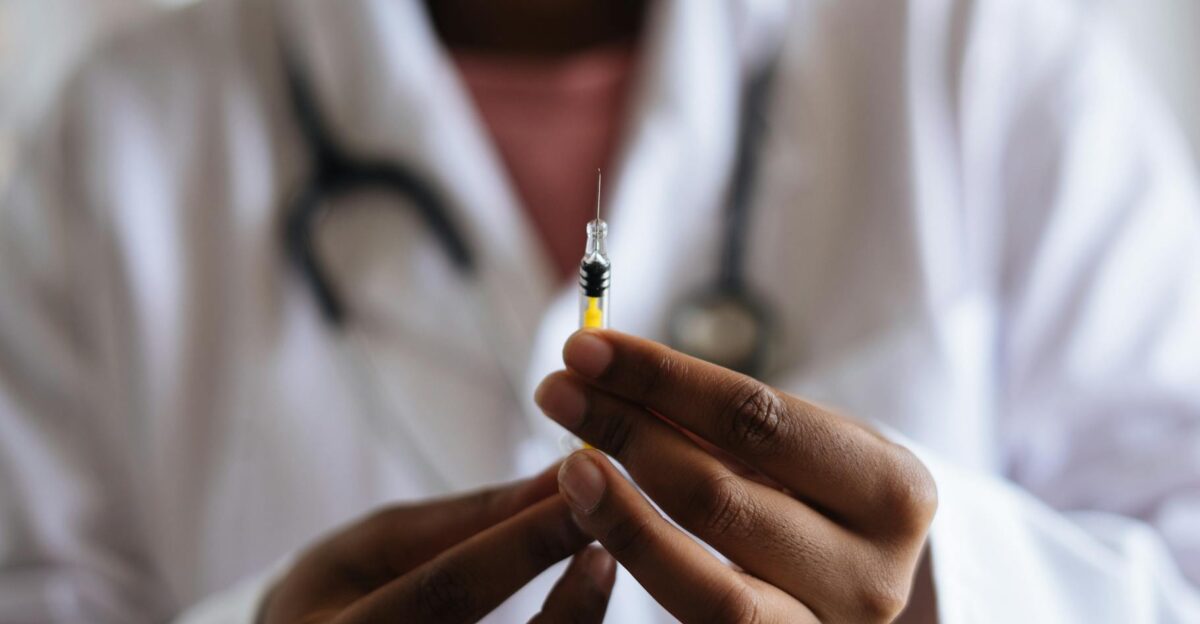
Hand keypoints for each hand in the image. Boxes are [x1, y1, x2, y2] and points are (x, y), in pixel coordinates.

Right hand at [260, 465, 616, 623]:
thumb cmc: (336, 596)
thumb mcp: (380, 543)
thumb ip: (471, 518)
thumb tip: (560, 476)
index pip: (447, 591)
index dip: (522, 544)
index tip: (581, 495)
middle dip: (570, 604)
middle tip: (610, 544)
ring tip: (599, 575)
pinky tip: (579, 617)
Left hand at [535, 330, 936, 622]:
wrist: (863, 583)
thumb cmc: (823, 493)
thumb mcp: (803, 446)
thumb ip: (726, 421)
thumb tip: (610, 373)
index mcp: (894, 491)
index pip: (757, 419)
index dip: (661, 379)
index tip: (588, 348)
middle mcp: (873, 575)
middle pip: (721, 497)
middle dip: (626, 434)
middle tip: (558, 392)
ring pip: (709, 587)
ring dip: (620, 515)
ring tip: (568, 462)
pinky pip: (698, 623)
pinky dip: (639, 567)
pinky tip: (594, 520)